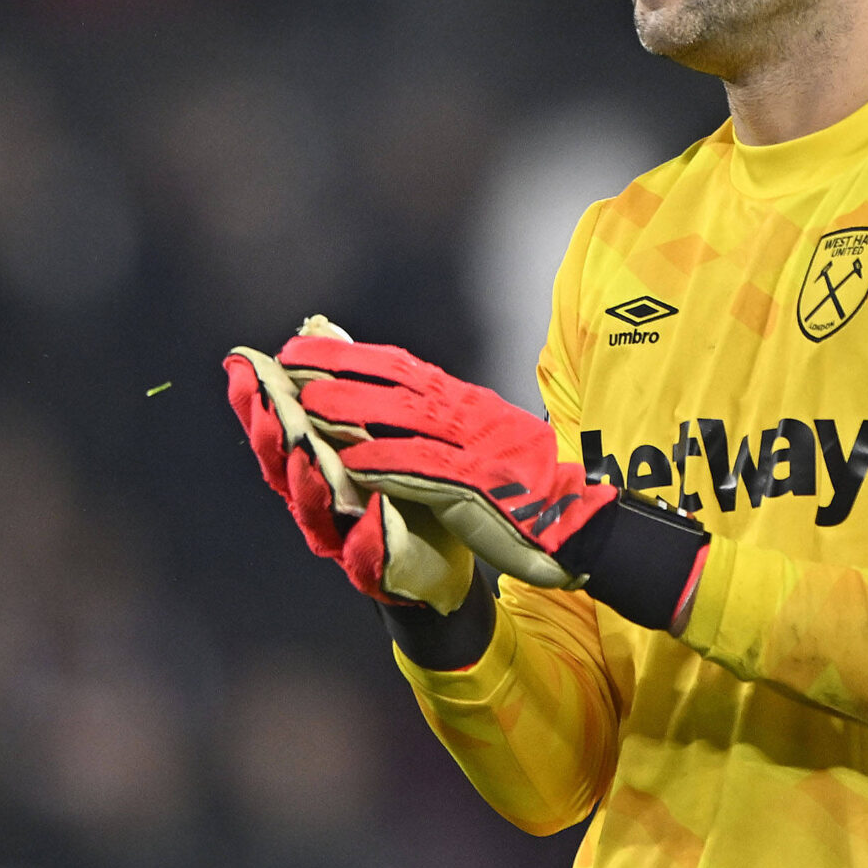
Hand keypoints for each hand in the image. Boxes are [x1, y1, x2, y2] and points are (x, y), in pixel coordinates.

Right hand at [224, 343, 474, 611]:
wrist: (447, 551)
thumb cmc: (406, 482)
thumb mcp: (382, 424)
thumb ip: (348, 384)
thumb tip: (317, 329)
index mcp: (315, 463)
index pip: (278, 427)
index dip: (257, 400)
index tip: (244, 366)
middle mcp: (319, 501)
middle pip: (284, 470)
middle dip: (272, 437)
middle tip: (268, 405)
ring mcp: (343, 537)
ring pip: (315, 514)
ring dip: (309, 484)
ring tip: (307, 455)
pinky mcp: (376, 570)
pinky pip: (367, 558)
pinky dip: (367, 538)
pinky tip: (373, 514)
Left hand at [278, 336, 618, 589]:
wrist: (577, 521)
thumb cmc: (529, 487)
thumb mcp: (486, 438)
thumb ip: (445, 422)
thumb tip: (398, 404)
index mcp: (468, 403)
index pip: (402, 367)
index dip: (352, 355)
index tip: (307, 346)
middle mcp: (468, 415)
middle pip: (395, 380)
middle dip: (340, 368)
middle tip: (291, 360)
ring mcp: (473, 447)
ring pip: (402, 417)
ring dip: (353, 409)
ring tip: (308, 404)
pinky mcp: (475, 485)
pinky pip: (424, 469)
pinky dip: (386, 462)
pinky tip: (353, 463)